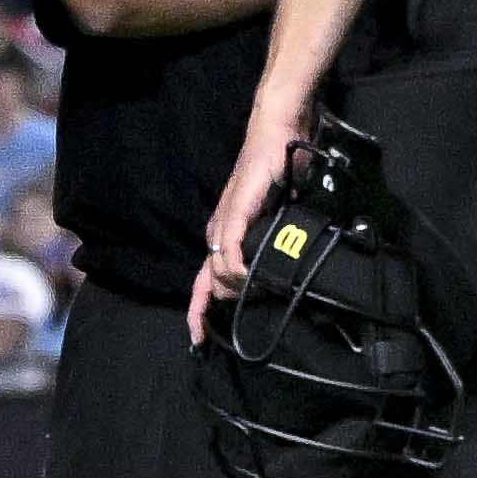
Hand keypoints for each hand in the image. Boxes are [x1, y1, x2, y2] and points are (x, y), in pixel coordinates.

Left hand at [187, 118, 293, 334]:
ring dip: (235, 287)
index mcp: (225, 235)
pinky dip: (235, 267)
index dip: (198, 312)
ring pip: (218, 271)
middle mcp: (218, 231)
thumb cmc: (279, 173)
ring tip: (258, 291)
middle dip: (216, 307)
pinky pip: (228, 250)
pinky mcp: (235, 211)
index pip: (205, 281)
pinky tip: (247, 275)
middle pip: (208, 283)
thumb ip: (272, 245)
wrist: (279, 136)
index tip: (197, 340)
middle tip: (234, 317)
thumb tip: (277, 274)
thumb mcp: (277, 220)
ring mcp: (224, 222)